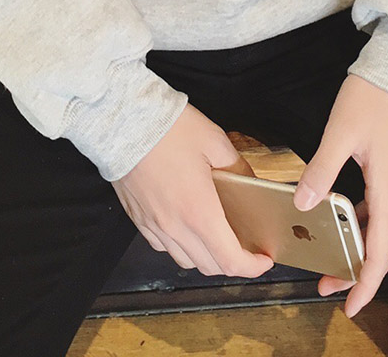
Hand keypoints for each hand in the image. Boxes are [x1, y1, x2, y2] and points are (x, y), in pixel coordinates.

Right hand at [113, 104, 275, 279]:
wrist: (124, 120)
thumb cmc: (168, 129)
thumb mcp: (215, 142)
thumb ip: (238, 169)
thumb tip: (251, 185)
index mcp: (199, 211)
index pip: (229, 260)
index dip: (252, 267)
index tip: (263, 259)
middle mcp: (174, 227)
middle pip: (209, 266)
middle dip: (233, 262)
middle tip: (246, 246)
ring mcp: (153, 225)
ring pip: (185, 260)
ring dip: (206, 256)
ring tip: (218, 236)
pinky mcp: (138, 219)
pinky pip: (163, 246)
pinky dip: (180, 245)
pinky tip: (187, 225)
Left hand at [292, 73, 387, 316]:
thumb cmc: (372, 99)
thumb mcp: (339, 134)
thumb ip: (321, 171)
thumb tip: (303, 204)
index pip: (380, 254)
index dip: (365, 285)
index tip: (349, 307)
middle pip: (381, 247)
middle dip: (355, 272)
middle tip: (324, 285)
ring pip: (381, 230)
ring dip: (358, 249)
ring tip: (329, 258)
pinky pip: (380, 210)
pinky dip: (362, 225)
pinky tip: (341, 222)